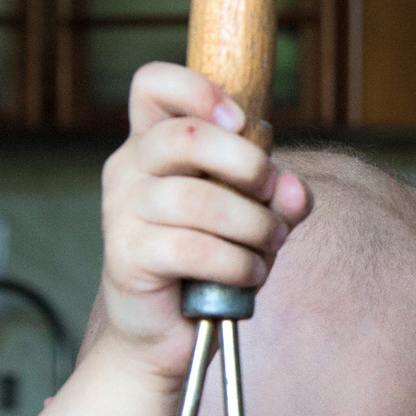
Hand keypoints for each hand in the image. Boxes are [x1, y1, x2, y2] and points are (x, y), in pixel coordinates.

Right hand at [96, 63, 312, 381]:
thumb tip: (293, 189)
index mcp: (153, 143)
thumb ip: (277, 198)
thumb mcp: (252, 219)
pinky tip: (249, 275)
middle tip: (271, 193)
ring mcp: (122, 212)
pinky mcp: (127, 257)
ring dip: (252, 224)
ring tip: (270, 244)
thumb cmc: (209, 262)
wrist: (166, 331)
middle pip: (184, 135)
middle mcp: (130, 169)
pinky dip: (236, 262)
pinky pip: (192, 248)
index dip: (198, 88)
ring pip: (198, 199)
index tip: (240, 120)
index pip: (152, 84)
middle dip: (246, 163)